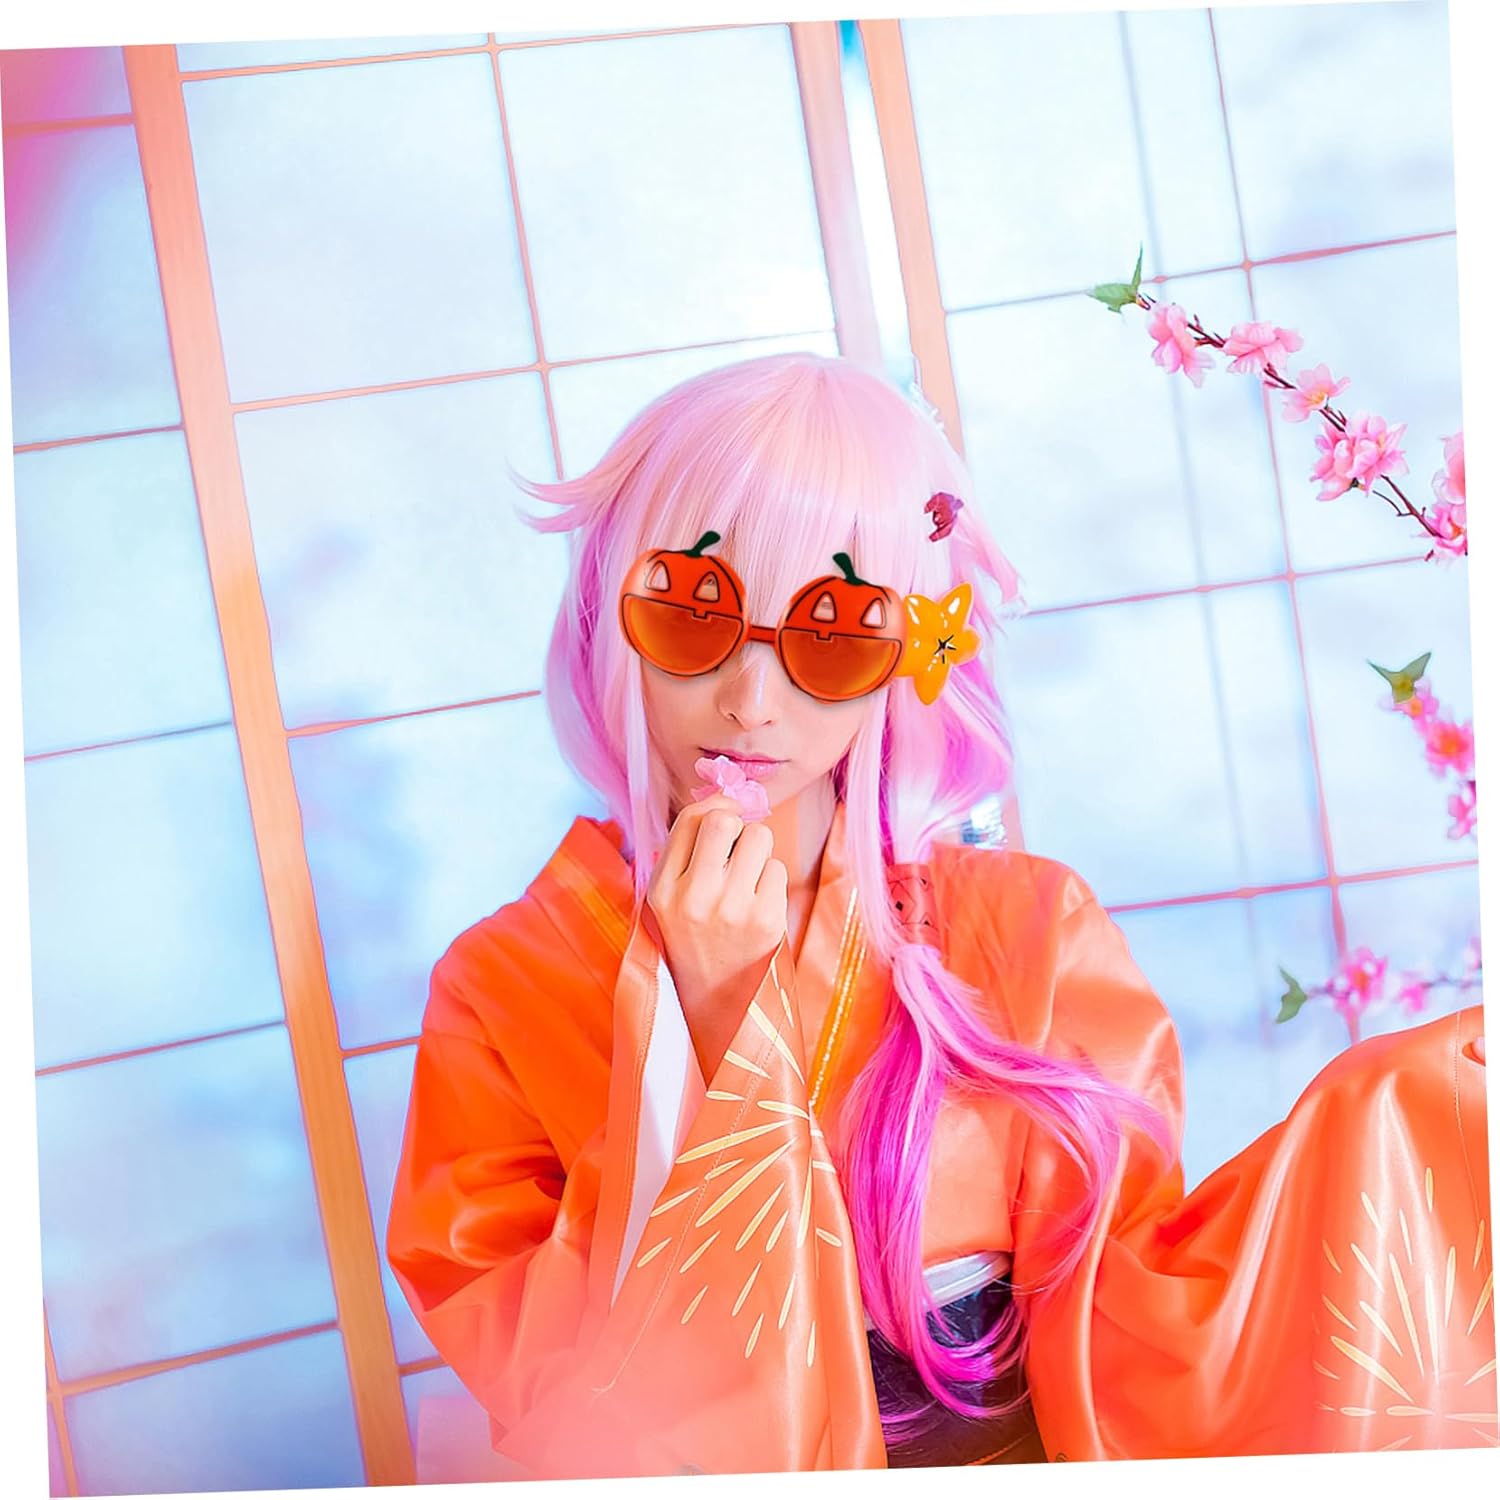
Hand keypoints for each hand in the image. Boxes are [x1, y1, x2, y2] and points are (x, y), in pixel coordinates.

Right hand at [646, 792, 788, 1079]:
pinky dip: (771, 883)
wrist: (716, 1014)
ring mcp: (731, 910)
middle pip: (726, 819)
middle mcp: (691, 897)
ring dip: (758, 855)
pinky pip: (777, 871)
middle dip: (739, 827)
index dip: (716, 805)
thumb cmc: (694, 948)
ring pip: (759, 839)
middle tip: (739, 851)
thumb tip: (728, 800)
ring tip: (747, 884)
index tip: (728, 812)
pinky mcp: (767, 923)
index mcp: (660, 891)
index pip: (690, 819)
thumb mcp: (670, 905)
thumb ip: (688, 855)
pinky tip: (759, 908)